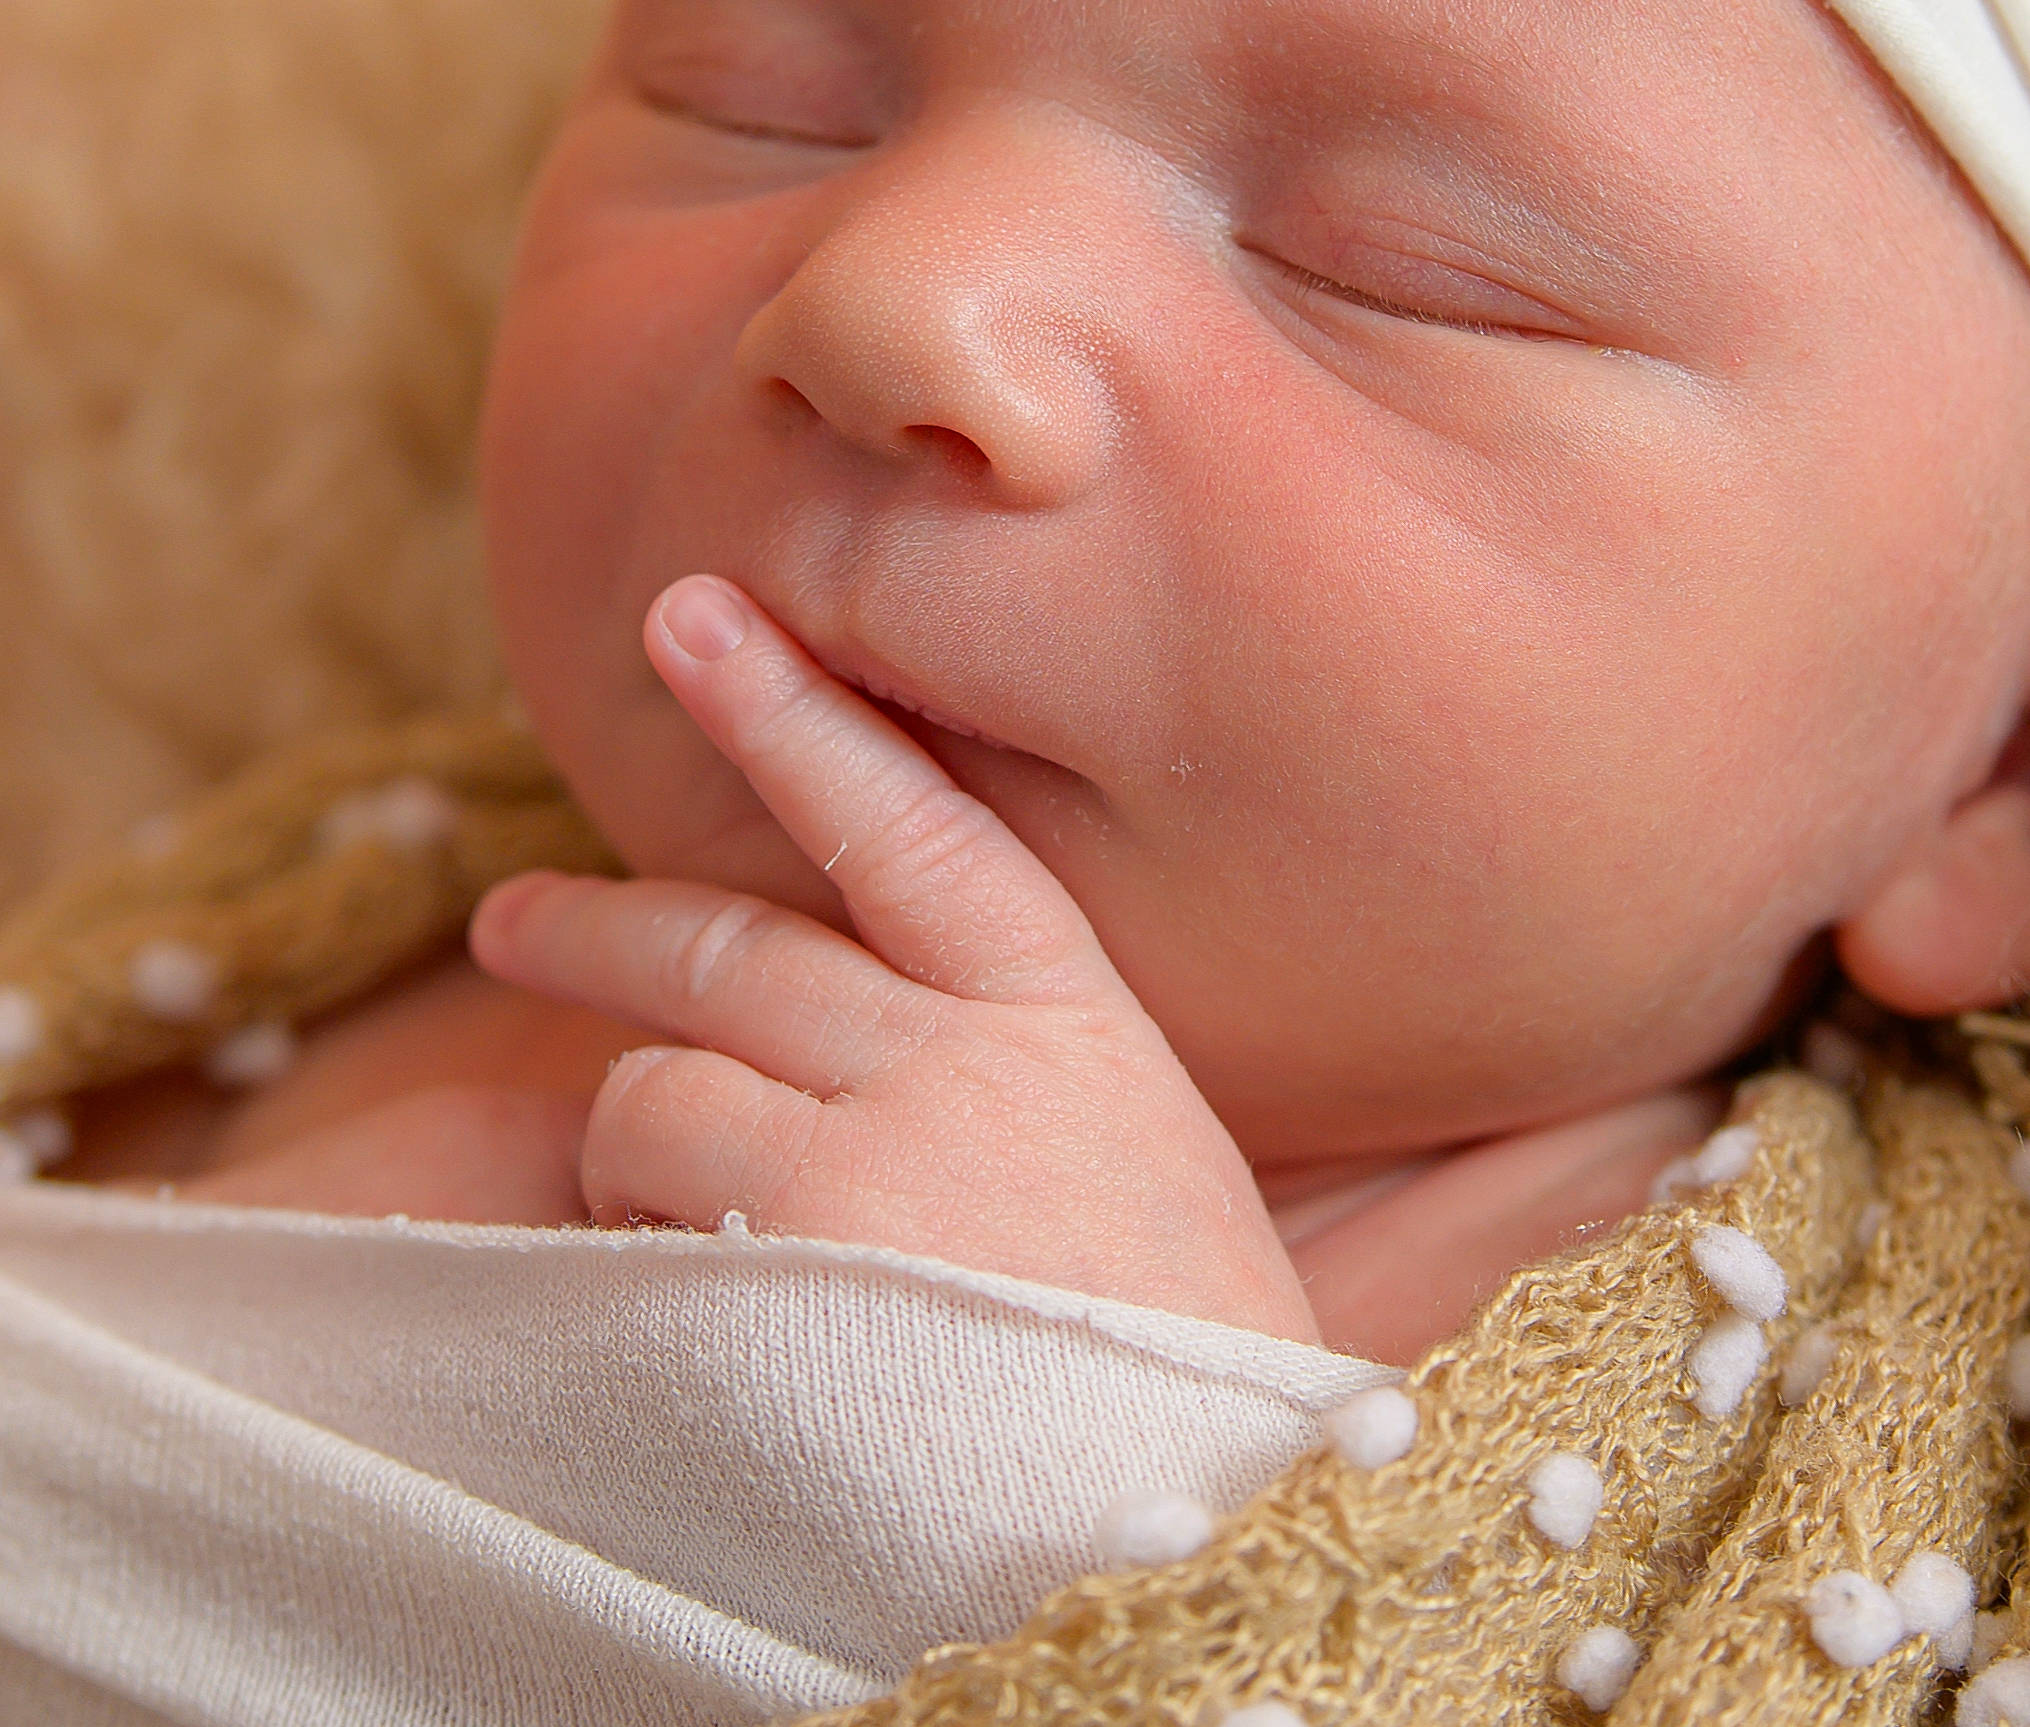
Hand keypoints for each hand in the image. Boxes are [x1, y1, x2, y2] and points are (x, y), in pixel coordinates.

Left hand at [470, 576, 1317, 1341]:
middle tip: (513, 915)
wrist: (1210, 1548)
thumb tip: (853, 1020)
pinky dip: (632, 1238)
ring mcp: (871, 1151)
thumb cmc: (1178, 1381)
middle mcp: (969, 1059)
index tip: (696, 617)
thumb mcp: (1146, 1176)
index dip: (800, 718)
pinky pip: (636, 1193)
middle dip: (605, 919)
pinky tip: (697, 1309)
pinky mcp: (781, 1257)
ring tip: (679, 1233)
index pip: (919, 829)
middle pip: (739, 940)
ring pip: (660, 1077)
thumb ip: (1013, 1075)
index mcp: (1078, 1027)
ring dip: (641, 1143)